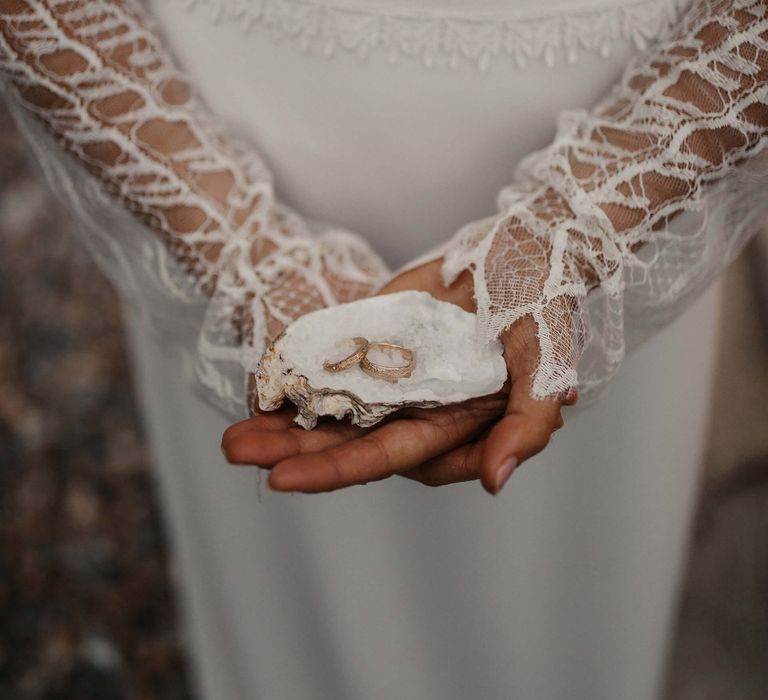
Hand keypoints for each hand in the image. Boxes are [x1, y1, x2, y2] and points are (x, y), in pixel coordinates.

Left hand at [222, 257, 577, 493]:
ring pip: (329, 409)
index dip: (338, 470)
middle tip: (234, 452)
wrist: (524, 251)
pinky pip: (327, 363)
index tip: (284, 478)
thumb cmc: (542, 311)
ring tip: (232, 435)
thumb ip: (527, 425)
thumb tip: (497, 481)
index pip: (387, 457)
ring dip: (282, 422)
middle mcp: (414, 408)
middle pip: (345, 440)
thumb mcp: (547, 366)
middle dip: (291, 451)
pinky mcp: (374, 341)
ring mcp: (390, 376)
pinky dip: (292, 375)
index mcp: (450, 424)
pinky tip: (256, 386)